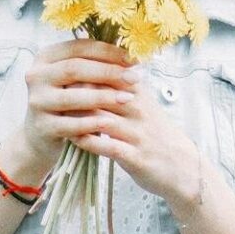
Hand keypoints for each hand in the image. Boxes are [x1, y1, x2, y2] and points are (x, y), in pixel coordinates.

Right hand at [4, 38, 141, 178]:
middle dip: (108, 72)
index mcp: (45, 57)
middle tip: (134, 77)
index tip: (133, 58)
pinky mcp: (42, 126)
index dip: (108, 51)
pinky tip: (110, 122)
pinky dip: (91, 122)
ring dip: (103, 97)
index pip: (79, 47)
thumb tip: (133, 56)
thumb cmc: (68, 100)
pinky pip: (70, 124)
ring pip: (72, 96)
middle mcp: (35, 76)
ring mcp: (37, 101)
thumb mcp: (76, 79)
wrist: (43, 135)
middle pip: (74, 69)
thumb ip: (96, 65)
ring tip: (127, 98)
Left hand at [67, 70, 201, 207]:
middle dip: (75, 93)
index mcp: (139, 93)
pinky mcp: (135, 157)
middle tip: (53, 93)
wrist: (182, 166)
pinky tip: (73, 139)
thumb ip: (120, 87)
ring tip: (57, 115)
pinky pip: (108, 146)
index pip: (107, 74)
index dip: (83, 72)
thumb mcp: (143, 104)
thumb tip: (91, 68)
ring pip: (102, 118)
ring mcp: (137, 134)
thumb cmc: (156, 133)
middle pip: (101, 93)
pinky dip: (88, 141)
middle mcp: (138, 110)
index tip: (60, 73)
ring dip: (77, 117)